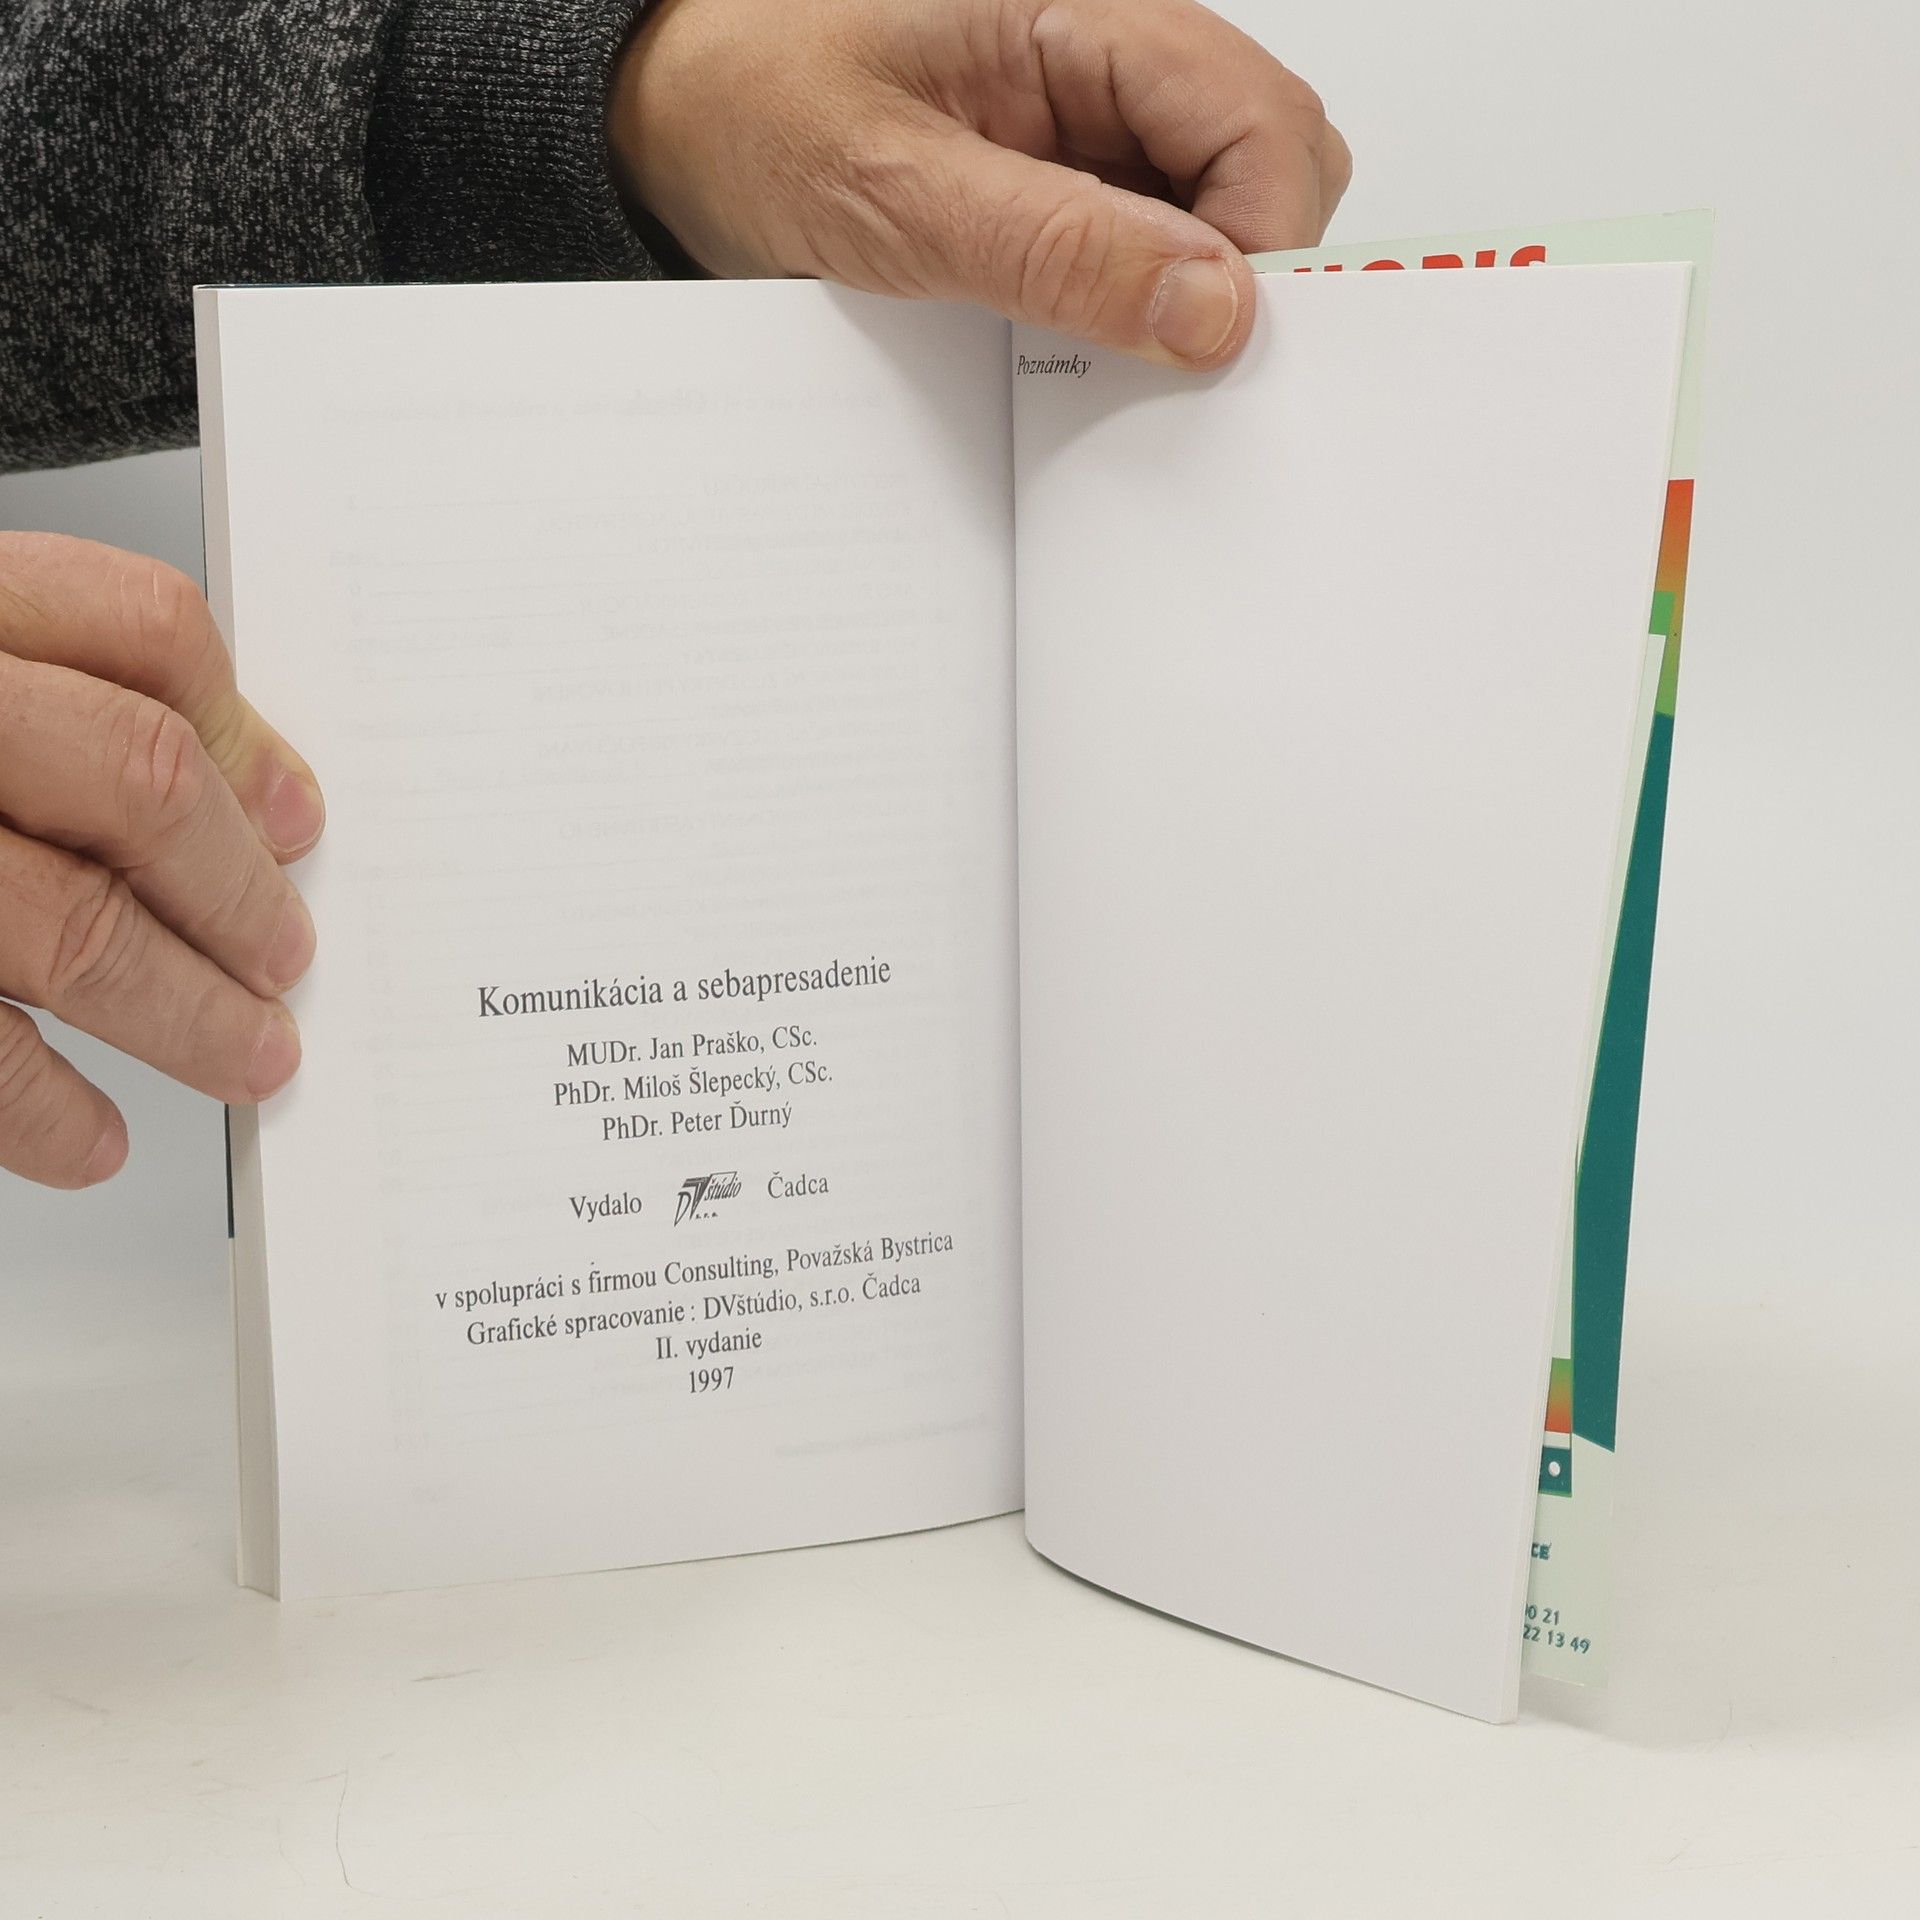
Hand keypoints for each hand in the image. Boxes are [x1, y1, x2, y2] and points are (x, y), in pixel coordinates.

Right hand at [0, 534, 322, 1187]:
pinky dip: (38, 1108)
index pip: (137, 629)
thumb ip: (50, 685)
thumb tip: (253, 793)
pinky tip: (88, 1138)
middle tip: (284, 959)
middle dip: (235, 890)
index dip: (243, 732)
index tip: (294, 819)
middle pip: (136, 777)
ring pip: (69, 922)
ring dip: (184, 1009)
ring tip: (248, 1056)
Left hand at [610, 0, 1350, 369]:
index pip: (1263, 123)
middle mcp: (1114, 55)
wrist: (673, 115)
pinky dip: (1136, 307)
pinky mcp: (1068, 179)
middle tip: (1159, 359)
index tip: (1210, 345)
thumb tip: (1212, 308)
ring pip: (1222, 212)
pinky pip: (1150, 245)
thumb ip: (1059, 249)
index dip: (1265, 243)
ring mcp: (1097, 120)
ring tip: (1097, 347)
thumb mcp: (898, 191)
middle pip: (1270, 163)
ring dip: (1188, 296)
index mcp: (1089, 13)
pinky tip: (1076, 339)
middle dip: (1243, 273)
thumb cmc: (754, 106)